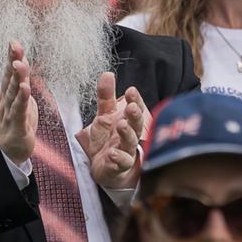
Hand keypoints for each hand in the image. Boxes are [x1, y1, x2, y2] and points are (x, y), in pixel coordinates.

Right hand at [0, 42, 37, 165]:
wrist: (9, 155)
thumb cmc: (16, 125)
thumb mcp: (19, 100)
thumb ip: (21, 82)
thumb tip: (22, 60)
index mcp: (6, 96)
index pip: (8, 74)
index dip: (11, 58)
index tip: (13, 41)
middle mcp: (5, 103)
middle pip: (9, 80)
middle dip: (12, 61)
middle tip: (14, 45)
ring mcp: (9, 115)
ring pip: (13, 95)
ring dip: (17, 78)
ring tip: (20, 64)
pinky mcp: (17, 128)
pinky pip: (20, 112)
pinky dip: (22, 100)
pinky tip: (25, 88)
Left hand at [75, 73, 149, 190]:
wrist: (105, 167)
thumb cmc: (108, 139)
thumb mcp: (104, 115)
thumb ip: (105, 96)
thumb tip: (108, 74)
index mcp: (129, 121)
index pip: (136, 108)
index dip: (135, 100)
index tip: (130, 90)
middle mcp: (130, 136)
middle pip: (137, 125)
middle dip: (135, 116)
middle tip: (132, 107)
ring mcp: (126, 152)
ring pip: (130, 143)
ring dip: (127, 134)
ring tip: (121, 125)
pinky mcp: (118, 166)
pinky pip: (120, 163)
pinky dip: (118, 158)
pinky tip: (112, 153)